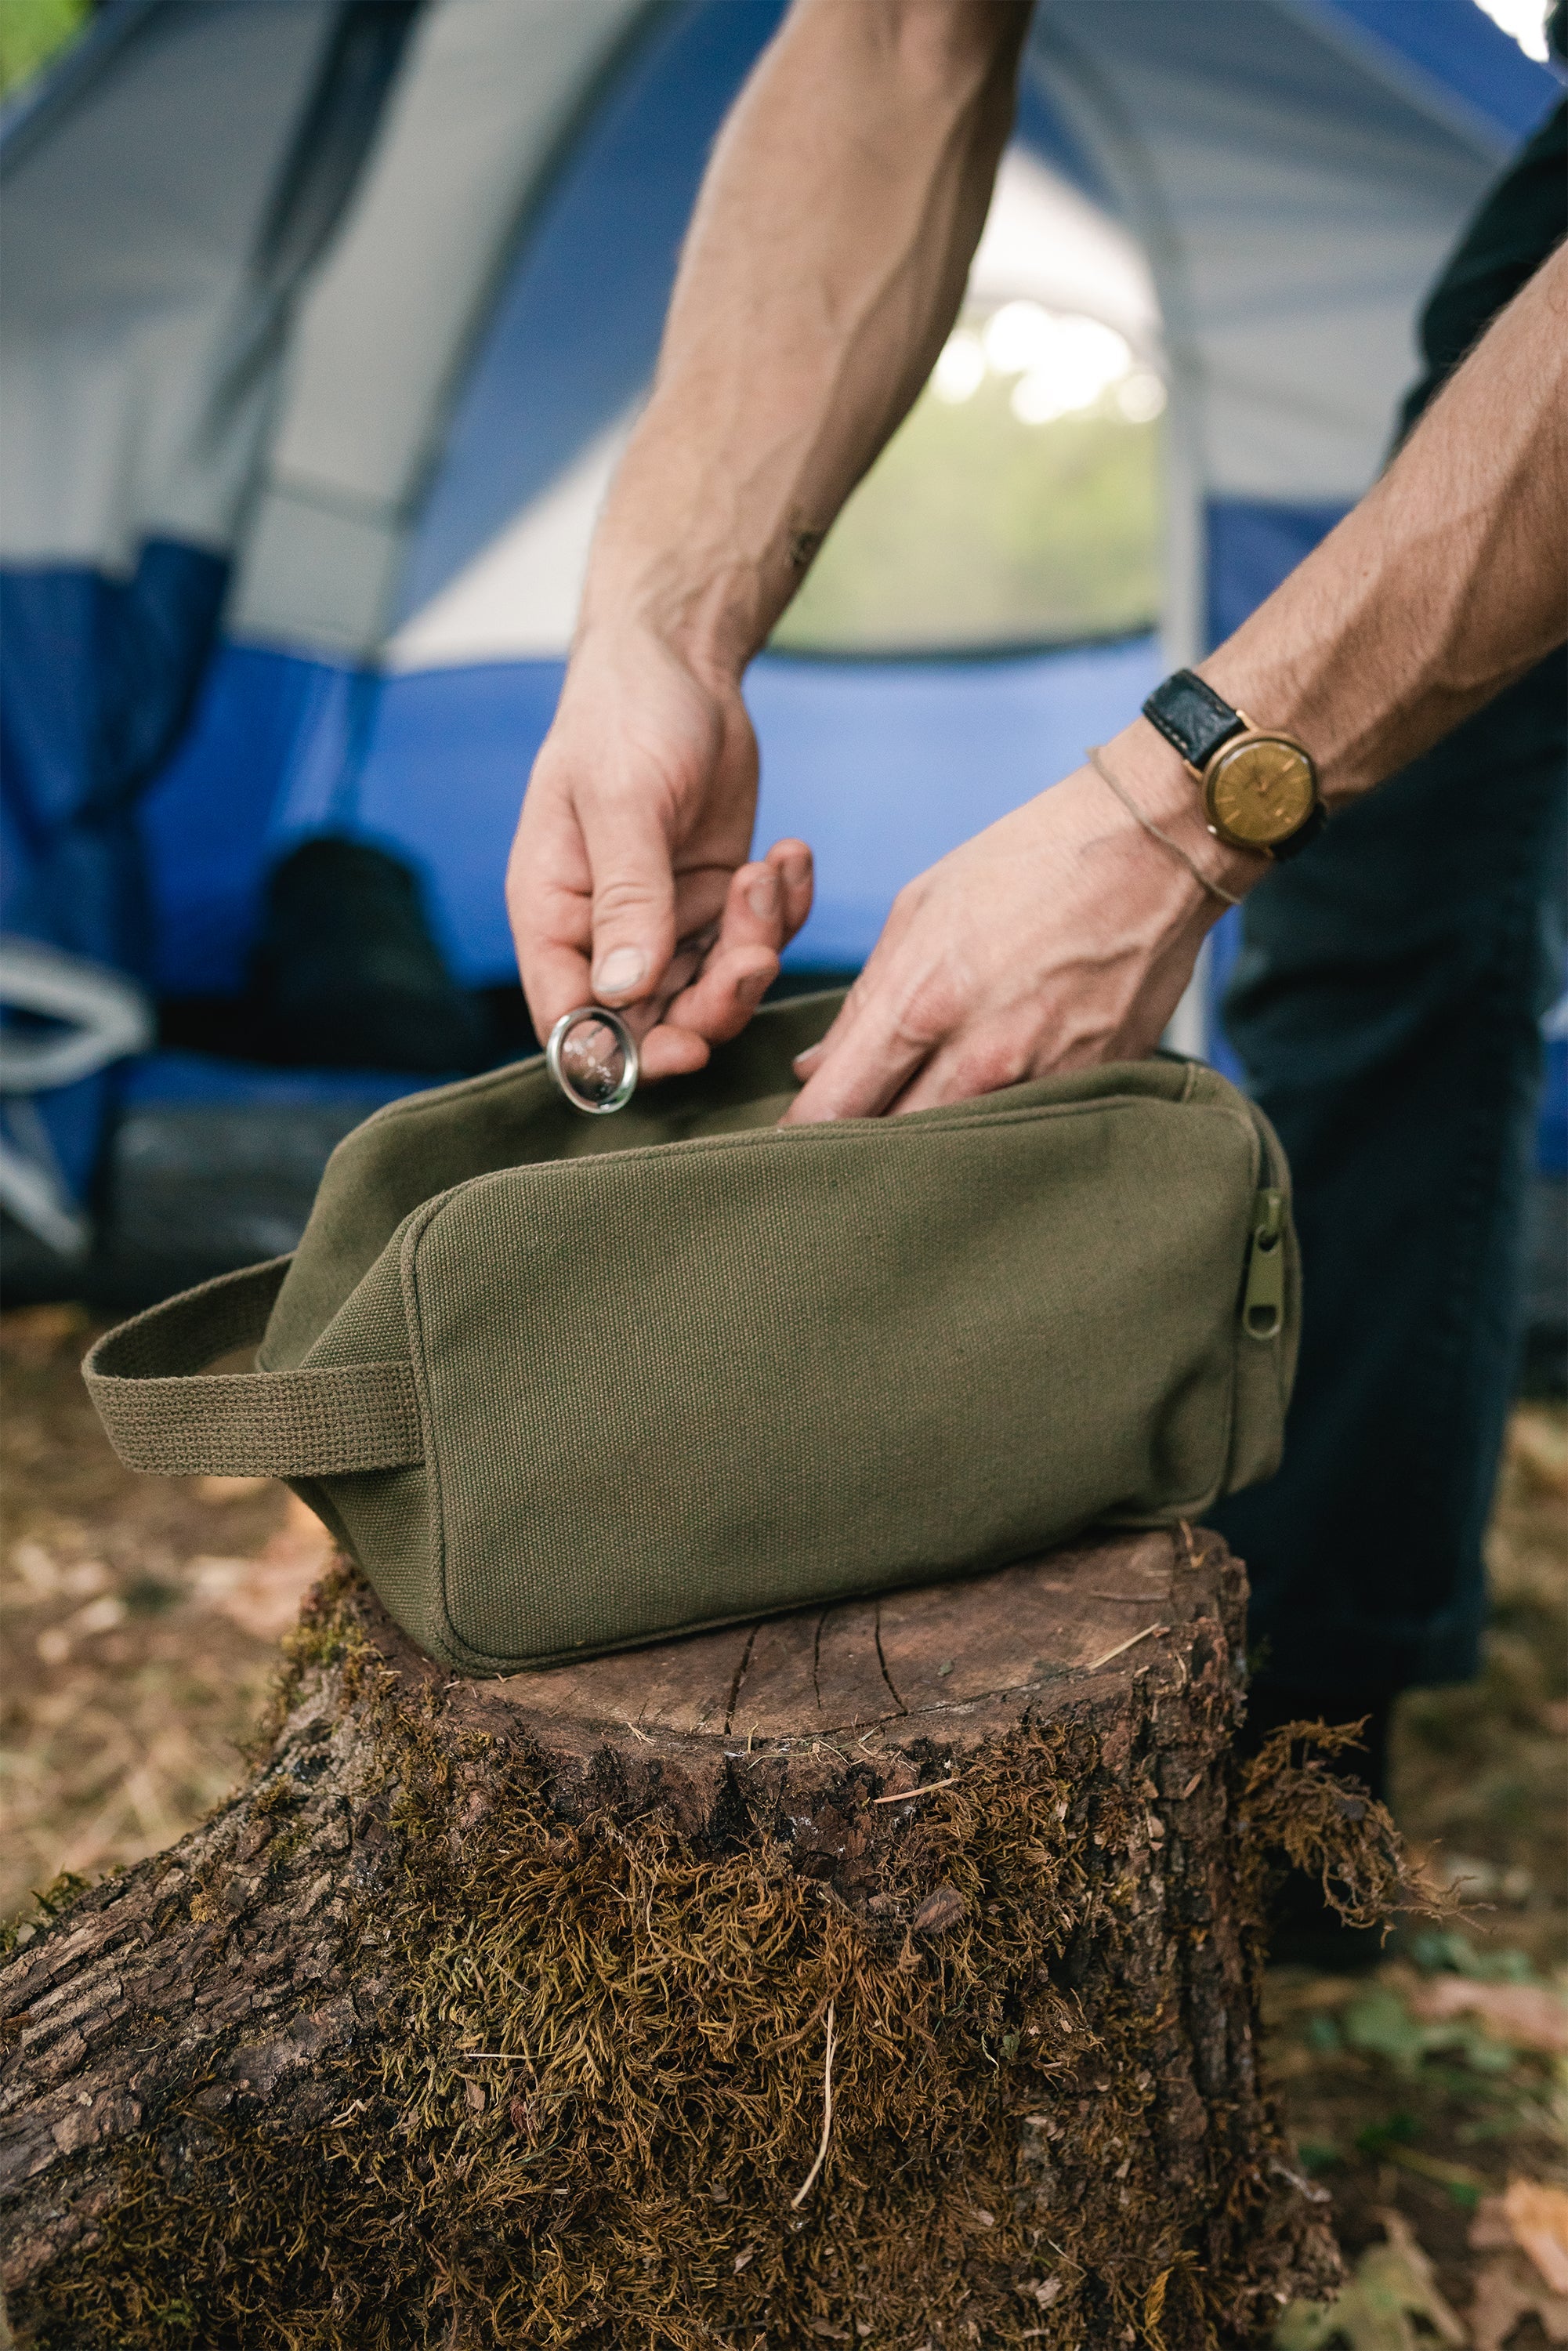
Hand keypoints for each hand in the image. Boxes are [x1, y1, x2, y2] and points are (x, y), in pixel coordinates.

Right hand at [507, 624, 813, 1079]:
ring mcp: (666, 922)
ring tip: (769, 869)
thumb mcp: (622, 801)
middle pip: (653, 1023)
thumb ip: (625, 897)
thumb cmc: (624, 717)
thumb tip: (620, 993)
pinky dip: (784, 911)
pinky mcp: (719, 902)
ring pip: (715, 989)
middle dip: (713, 1004)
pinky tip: (789, 854)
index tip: (686, 1047)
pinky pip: (757, 941)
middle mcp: (605, 933)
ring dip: (756, 946)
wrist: (680, 661)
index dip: (621, 1056)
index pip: (571, 1022)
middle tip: (756, 956)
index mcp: (555, 914)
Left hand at [784, 754, 1241, 1122]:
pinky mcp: (1096, 1088)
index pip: (838, 1108)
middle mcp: (982, 1055)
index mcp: (924, 1002)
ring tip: (908, 1146)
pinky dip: (998, 1140)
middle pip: (892, 1151)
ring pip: (960, 1158)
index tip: (786, 1147)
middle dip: (858, 1157)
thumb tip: (816, 1066)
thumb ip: (866, 1000)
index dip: (802, 1136)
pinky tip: (986, 1124)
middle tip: (839, 1154)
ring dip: (927, 1158)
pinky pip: (1027, 1139)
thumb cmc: (1026, 863)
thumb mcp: (921, 909)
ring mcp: (1045, 1080)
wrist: (1153, 844)